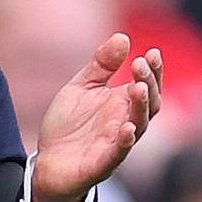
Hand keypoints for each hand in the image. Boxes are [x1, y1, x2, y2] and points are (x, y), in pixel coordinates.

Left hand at [29, 38, 161, 201]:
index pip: (148, 85)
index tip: (152, 52)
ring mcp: (116, 144)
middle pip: (149, 104)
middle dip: (149, 83)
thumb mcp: (82, 87)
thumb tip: (123, 36)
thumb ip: (102, 64)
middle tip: (140, 64)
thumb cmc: (69, 125)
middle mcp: (126, 123)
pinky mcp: (102, 164)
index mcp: (123, 104)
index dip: (154, 70)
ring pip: (138, 127)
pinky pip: (118, 154)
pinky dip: (125, 142)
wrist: (47, 162)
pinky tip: (127, 128)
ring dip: (140, 108)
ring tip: (138, 87)